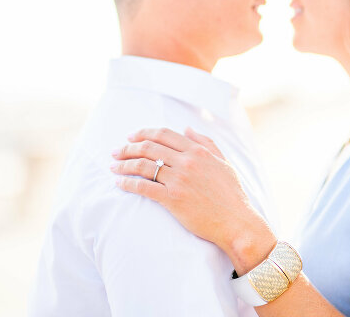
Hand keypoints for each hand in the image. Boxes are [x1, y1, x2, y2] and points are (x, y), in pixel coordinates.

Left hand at [111, 127, 275, 273]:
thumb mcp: (223, 162)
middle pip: (149, 147)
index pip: (163, 134)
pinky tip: (119, 183)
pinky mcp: (172, 199)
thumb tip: (187, 128)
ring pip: (143, 165)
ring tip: (113, 167)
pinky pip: (143, 187)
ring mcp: (179, 180)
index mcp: (198, 150)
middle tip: (116, 152)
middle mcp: (187, 161)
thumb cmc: (231, 194)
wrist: (236, 221)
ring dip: (124, 165)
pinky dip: (127, 183)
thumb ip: (206, 142)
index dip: (143, 133)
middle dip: (128, 148)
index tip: (131, 137)